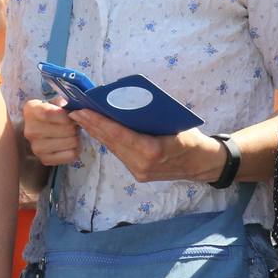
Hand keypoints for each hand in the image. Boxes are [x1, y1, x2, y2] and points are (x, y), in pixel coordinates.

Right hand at [22, 98, 80, 166]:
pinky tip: (71, 145)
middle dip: (74, 126)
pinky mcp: (45, 160)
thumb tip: (75, 110)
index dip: (65, 116)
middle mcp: (29, 130)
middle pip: (64, 129)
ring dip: (77, 138)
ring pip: (71, 142)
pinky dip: (76, 150)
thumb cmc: (52, 114)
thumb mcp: (55, 103)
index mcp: (30, 110)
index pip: (48, 114)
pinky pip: (71, 155)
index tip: (72, 115)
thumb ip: (64, 103)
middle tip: (74, 125)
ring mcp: (36, 147)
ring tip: (72, 135)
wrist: (43, 130)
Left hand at [68, 110, 224, 182]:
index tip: (81, 111)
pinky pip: (120, 154)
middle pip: (111, 142)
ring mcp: (139, 172)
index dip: (98, 122)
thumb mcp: (174, 123)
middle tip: (73, 110)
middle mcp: (142, 164)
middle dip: (91, 125)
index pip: (119, 134)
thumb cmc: (191, 138)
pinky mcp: (138, 175)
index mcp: (153, 150)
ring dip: (96, 133)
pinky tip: (97, 129)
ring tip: (81, 117)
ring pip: (113, 149)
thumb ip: (149, 117)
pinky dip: (108, 140)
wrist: (204, 164)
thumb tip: (123, 102)